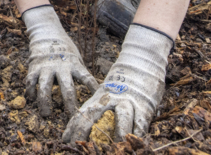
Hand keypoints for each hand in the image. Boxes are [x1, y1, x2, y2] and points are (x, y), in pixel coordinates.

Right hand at [22, 6, 98, 117]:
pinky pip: (31, 81)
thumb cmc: (65, 49)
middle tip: (71, 117)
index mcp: (74, 64)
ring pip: (45, 87)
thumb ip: (80, 72)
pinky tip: (32, 99)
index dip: (92, 89)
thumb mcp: (77, 58)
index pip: (86, 78)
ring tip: (46, 114)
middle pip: (66, 88)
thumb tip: (93, 90)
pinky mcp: (34, 67)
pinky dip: (31, 91)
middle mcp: (61, 67)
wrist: (47, 33)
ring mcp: (46, 67)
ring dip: (45, 102)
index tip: (96, 101)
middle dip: (69, 104)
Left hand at [62, 25, 171, 142]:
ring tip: (115, 145)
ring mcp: (128, 101)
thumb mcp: (104, 95)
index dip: (73, 127)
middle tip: (78, 143)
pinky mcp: (144, 105)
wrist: (140, 65)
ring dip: (119, 132)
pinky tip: (135, 140)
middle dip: (85, 130)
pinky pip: (141, 120)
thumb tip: (77, 128)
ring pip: (123, 116)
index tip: (65, 140)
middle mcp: (111, 99)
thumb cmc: (120, 86)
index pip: (82, 112)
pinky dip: (138, 131)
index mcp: (99, 97)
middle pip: (95, 113)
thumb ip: (94, 110)